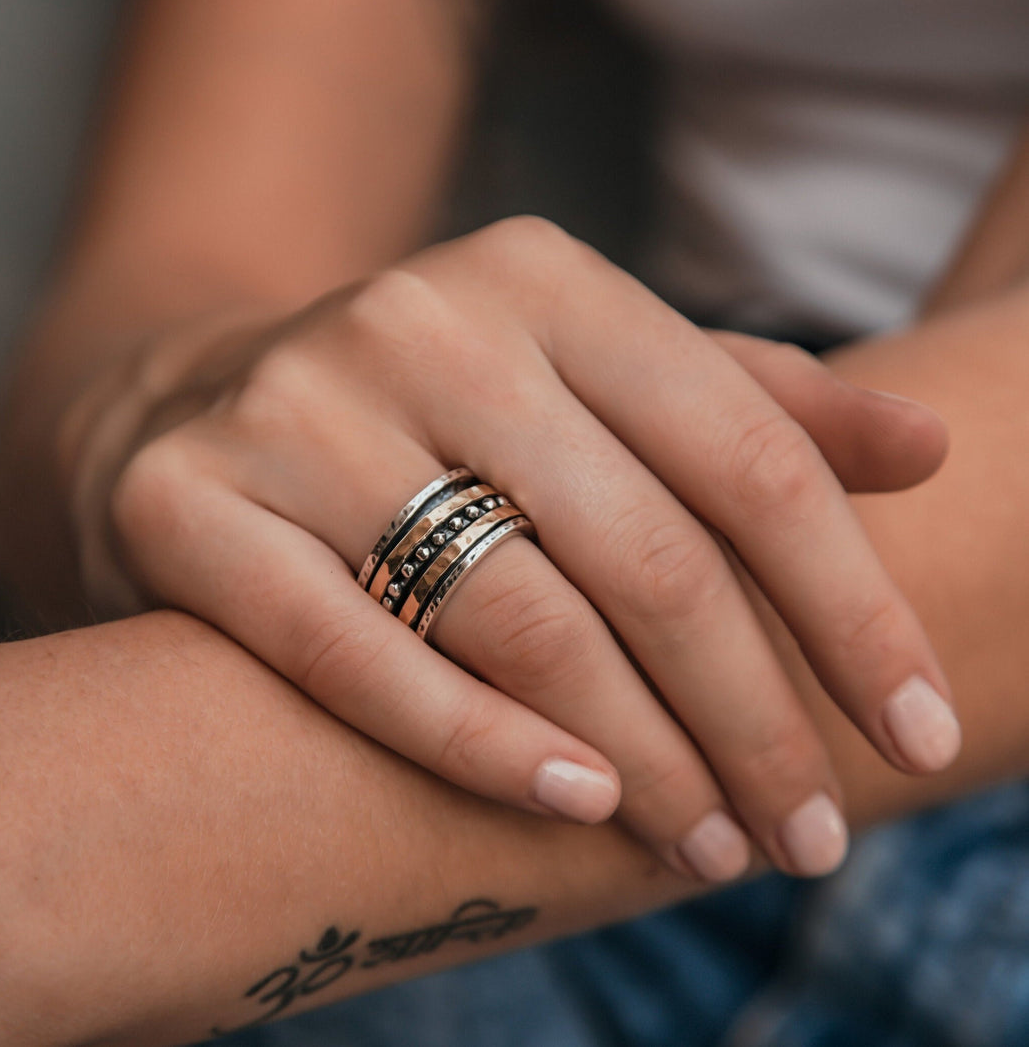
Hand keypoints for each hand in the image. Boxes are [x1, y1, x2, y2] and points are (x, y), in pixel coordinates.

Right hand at [62, 217, 957, 881]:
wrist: (210, 393)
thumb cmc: (445, 404)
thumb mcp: (599, 375)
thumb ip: (754, 406)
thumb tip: (928, 450)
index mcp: (542, 275)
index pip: (746, 450)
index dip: (849, 606)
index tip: (915, 728)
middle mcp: (420, 321)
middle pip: (645, 552)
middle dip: (752, 715)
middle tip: (810, 831)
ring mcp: (292, 411)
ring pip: (512, 617)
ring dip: (640, 757)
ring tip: (709, 842)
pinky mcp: (188, 505)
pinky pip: (353, 657)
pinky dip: (476, 746)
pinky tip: (577, 808)